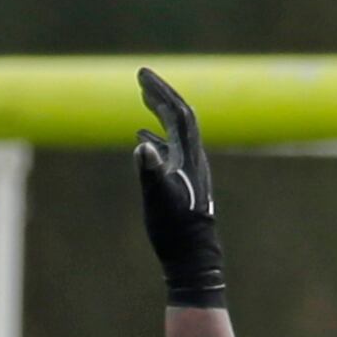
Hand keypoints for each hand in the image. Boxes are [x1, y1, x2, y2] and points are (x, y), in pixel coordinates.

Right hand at [134, 69, 227, 306]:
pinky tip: (143, 137)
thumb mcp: (158, 202)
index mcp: (190, 159)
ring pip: (177, 133)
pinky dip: (157, 138)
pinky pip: (172, 151)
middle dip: (161, 94)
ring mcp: (190, 172)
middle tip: (141, 76)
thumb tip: (142, 145)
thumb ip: (150, 172)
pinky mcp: (184, 185)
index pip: (178, 114)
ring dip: (159, 112)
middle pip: (180, 117)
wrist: (195, 262)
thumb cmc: (176, 234)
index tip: (141, 74)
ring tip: (143, 97)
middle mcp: (194, 161)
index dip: (161, 91)